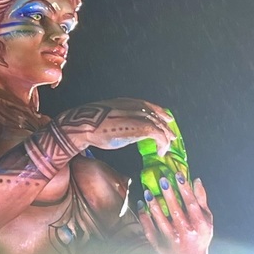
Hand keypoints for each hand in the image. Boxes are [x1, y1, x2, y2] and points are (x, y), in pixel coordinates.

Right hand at [54, 98, 174, 154]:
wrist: (82, 126)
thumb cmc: (87, 124)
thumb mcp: (104, 117)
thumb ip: (115, 118)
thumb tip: (120, 127)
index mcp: (123, 102)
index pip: (146, 104)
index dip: (158, 111)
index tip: (166, 117)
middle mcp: (132, 106)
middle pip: (154, 114)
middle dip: (164, 125)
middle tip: (171, 136)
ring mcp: (137, 116)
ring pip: (158, 124)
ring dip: (165, 135)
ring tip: (167, 146)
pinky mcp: (140, 127)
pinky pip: (158, 134)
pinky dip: (162, 142)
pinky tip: (161, 151)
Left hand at [138, 174, 212, 253]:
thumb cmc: (199, 236)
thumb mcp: (206, 220)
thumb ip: (201, 201)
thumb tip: (197, 180)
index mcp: (200, 226)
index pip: (192, 205)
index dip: (185, 190)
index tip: (178, 175)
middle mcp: (186, 233)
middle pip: (176, 211)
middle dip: (169, 194)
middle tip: (162, 179)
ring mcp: (172, 240)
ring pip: (160, 220)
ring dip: (153, 205)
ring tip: (148, 191)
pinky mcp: (159, 245)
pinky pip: (149, 229)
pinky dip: (144, 216)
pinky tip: (141, 203)